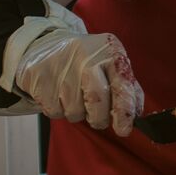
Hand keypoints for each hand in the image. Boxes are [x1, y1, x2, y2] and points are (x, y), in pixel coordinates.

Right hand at [14, 32, 143, 135]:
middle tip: (98, 119)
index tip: (124, 129)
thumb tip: (137, 114)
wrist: (47, 44)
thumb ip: (127, 87)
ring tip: (75, 96)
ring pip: (74, 110)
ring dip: (78, 113)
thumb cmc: (86, 60)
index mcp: (109, 52)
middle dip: (100, 118)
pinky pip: (54, 111)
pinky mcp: (38, 75)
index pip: (121, 84)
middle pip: (97, 100)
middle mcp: (85, 55)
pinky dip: (59, 110)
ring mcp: (60, 65)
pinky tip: (58, 94)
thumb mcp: (111, 65)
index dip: (124, 110)